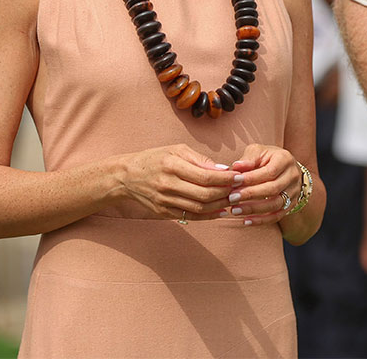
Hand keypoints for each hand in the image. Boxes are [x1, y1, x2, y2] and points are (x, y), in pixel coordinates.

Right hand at [119, 144, 237, 220]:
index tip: (239, 177)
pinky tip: (220, 211)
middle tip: (239, 190)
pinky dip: (207, 216)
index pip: (205, 176)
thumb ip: (200, 160)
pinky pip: (189, 216)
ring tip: (233, 200)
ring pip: (199, 208)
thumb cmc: (155, 158)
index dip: (226, 179)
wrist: (126, 176)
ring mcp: (165, 200)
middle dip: (226, 193)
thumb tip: (223, 170)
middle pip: (204, 194)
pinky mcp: (163, 212)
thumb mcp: (176, 150)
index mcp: (172, 165)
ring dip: (219, 205)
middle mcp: (168, 184)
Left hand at [226, 144, 301, 226]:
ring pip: (275, 204)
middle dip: (251, 194)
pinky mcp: (291, 204)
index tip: (233, 183)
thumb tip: (236, 167)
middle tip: (232, 198)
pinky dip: (261, 220)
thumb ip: (248, 159)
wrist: (284, 168)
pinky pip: (276, 216)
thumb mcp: (258, 151)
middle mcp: (292, 176)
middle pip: (273, 189)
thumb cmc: (267, 158)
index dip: (251, 178)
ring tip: (235, 210)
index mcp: (285, 159)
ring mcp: (294, 192)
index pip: (269, 172)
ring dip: (254, 209)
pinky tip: (246, 221)